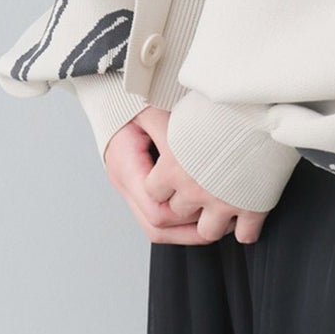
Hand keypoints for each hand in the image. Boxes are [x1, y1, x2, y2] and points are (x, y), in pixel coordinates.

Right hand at [105, 110, 224, 244]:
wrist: (111, 102)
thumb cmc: (133, 105)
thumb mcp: (154, 115)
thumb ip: (173, 137)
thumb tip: (196, 157)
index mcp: (126, 168)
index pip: (155, 209)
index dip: (186, 213)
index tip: (212, 204)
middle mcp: (125, 183)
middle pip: (155, 226)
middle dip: (190, 230)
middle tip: (223, 221)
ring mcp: (130, 189)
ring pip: (156, 228)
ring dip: (187, 231)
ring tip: (218, 224)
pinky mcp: (139, 188)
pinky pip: (157, 217)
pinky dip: (180, 222)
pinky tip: (203, 214)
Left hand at [136, 107, 269, 244]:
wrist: (262, 107)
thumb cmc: (220, 105)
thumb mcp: (183, 112)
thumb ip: (166, 127)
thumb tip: (153, 119)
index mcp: (172, 167)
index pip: (153, 192)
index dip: (163, 184)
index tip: (173, 176)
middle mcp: (194, 189)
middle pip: (180, 213)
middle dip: (189, 202)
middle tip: (200, 186)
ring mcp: (224, 202)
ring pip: (209, 232)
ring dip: (214, 221)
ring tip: (221, 203)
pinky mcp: (254, 207)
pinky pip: (245, 235)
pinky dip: (246, 228)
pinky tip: (247, 213)